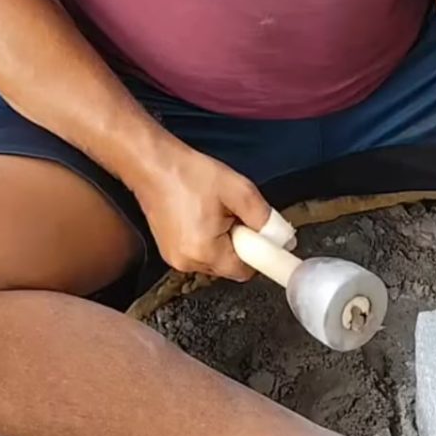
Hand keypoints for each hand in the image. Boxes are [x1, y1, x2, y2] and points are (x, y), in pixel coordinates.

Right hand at [133, 144, 270, 280]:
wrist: (151, 164)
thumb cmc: (188, 174)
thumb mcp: (238, 190)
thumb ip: (265, 218)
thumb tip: (283, 238)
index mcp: (205, 251)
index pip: (245, 271)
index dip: (257, 252)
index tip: (261, 235)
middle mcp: (187, 262)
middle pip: (230, 266)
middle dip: (239, 243)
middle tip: (232, 213)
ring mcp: (174, 258)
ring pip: (215, 259)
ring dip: (222, 240)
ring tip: (213, 211)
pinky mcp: (169, 250)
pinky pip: (200, 252)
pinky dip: (207, 238)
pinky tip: (200, 214)